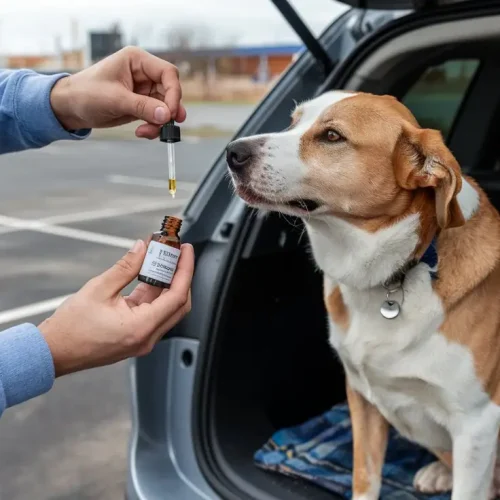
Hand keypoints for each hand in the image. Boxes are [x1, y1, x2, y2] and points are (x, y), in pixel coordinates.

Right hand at [38, 240, 193, 375]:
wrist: (54, 352)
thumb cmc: (70, 327)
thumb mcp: (99, 289)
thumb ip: (126, 267)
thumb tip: (142, 248)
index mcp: (141, 328)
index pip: (177, 295)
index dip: (185, 269)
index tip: (186, 250)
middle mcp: (147, 337)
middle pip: (179, 303)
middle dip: (180, 275)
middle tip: (177, 253)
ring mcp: (143, 339)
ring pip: (167, 308)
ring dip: (167, 283)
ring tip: (162, 259)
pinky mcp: (136, 337)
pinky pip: (153, 313)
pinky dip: (154, 293)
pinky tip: (149, 274)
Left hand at [49, 46, 186, 139]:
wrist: (69, 108)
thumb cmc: (85, 94)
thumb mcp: (114, 99)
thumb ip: (142, 106)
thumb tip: (166, 115)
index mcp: (137, 61)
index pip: (167, 73)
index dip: (174, 92)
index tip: (171, 112)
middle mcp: (143, 74)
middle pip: (170, 92)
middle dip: (168, 111)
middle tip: (166, 126)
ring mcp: (143, 91)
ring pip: (165, 107)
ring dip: (160, 123)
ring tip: (147, 132)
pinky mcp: (141, 106)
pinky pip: (157, 117)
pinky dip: (154, 127)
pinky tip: (142, 132)